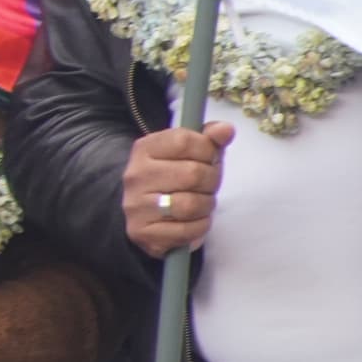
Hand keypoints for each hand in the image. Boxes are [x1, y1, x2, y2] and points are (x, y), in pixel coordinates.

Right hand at [121, 123, 231, 256]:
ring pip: (190, 204)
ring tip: (201, 203)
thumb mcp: (190, 155)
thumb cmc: (175, 180)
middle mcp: (136, 174)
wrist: (145, 215)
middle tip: (208, 185)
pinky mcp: (141, 231)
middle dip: (211, 181)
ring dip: (206, 206)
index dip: (207, 150)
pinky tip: (193, 221)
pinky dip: (199, 227)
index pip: (183, 140)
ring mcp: (136, 204)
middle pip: (192, 173)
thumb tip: (226, 129)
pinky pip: (187, 230)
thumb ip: (209, 139)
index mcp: (145, 148)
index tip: (209, 158)